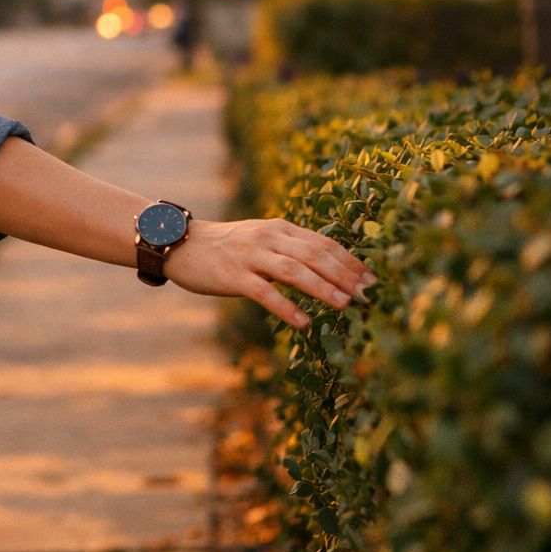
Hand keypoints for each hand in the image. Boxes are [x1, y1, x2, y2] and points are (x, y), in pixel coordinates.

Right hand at [165, 218, 374, 328]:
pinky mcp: (233, 275)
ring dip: (322, 287)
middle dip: (344, 275)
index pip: (323, 243)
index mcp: (279, 228)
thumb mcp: (260, 239)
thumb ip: (289, 250)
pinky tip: (303, 323)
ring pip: (294, 270)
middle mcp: (268, 238)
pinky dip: (286, 307)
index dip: (349, 261)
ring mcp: (250, 256)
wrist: (180, 244)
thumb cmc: (225, 247)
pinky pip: (264, 293)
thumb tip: (326, 270)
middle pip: (314, 254)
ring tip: (345, 304)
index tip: (371, 279)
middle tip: (368, 294)